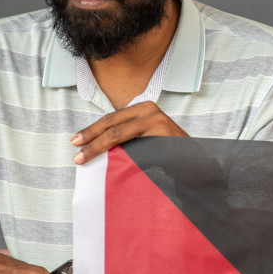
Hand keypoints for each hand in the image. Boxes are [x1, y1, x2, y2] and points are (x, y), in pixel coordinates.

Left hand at [71, 101, 187, 163]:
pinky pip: (134, 149)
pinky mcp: (163, 137)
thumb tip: (96, 144)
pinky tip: (108, 165)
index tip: (76, 141)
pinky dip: (119, 158)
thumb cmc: (167, 152)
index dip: (92, 130)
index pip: (112, 118)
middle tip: (76, 152)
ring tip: (84, 158)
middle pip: (112, 124)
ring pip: (119, 134)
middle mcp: (151, 110)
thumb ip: (127, 136)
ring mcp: (158, 122)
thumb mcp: (144, 138)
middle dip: (91, 139)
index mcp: (144, 108)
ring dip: (98, 148)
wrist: (196, 164)